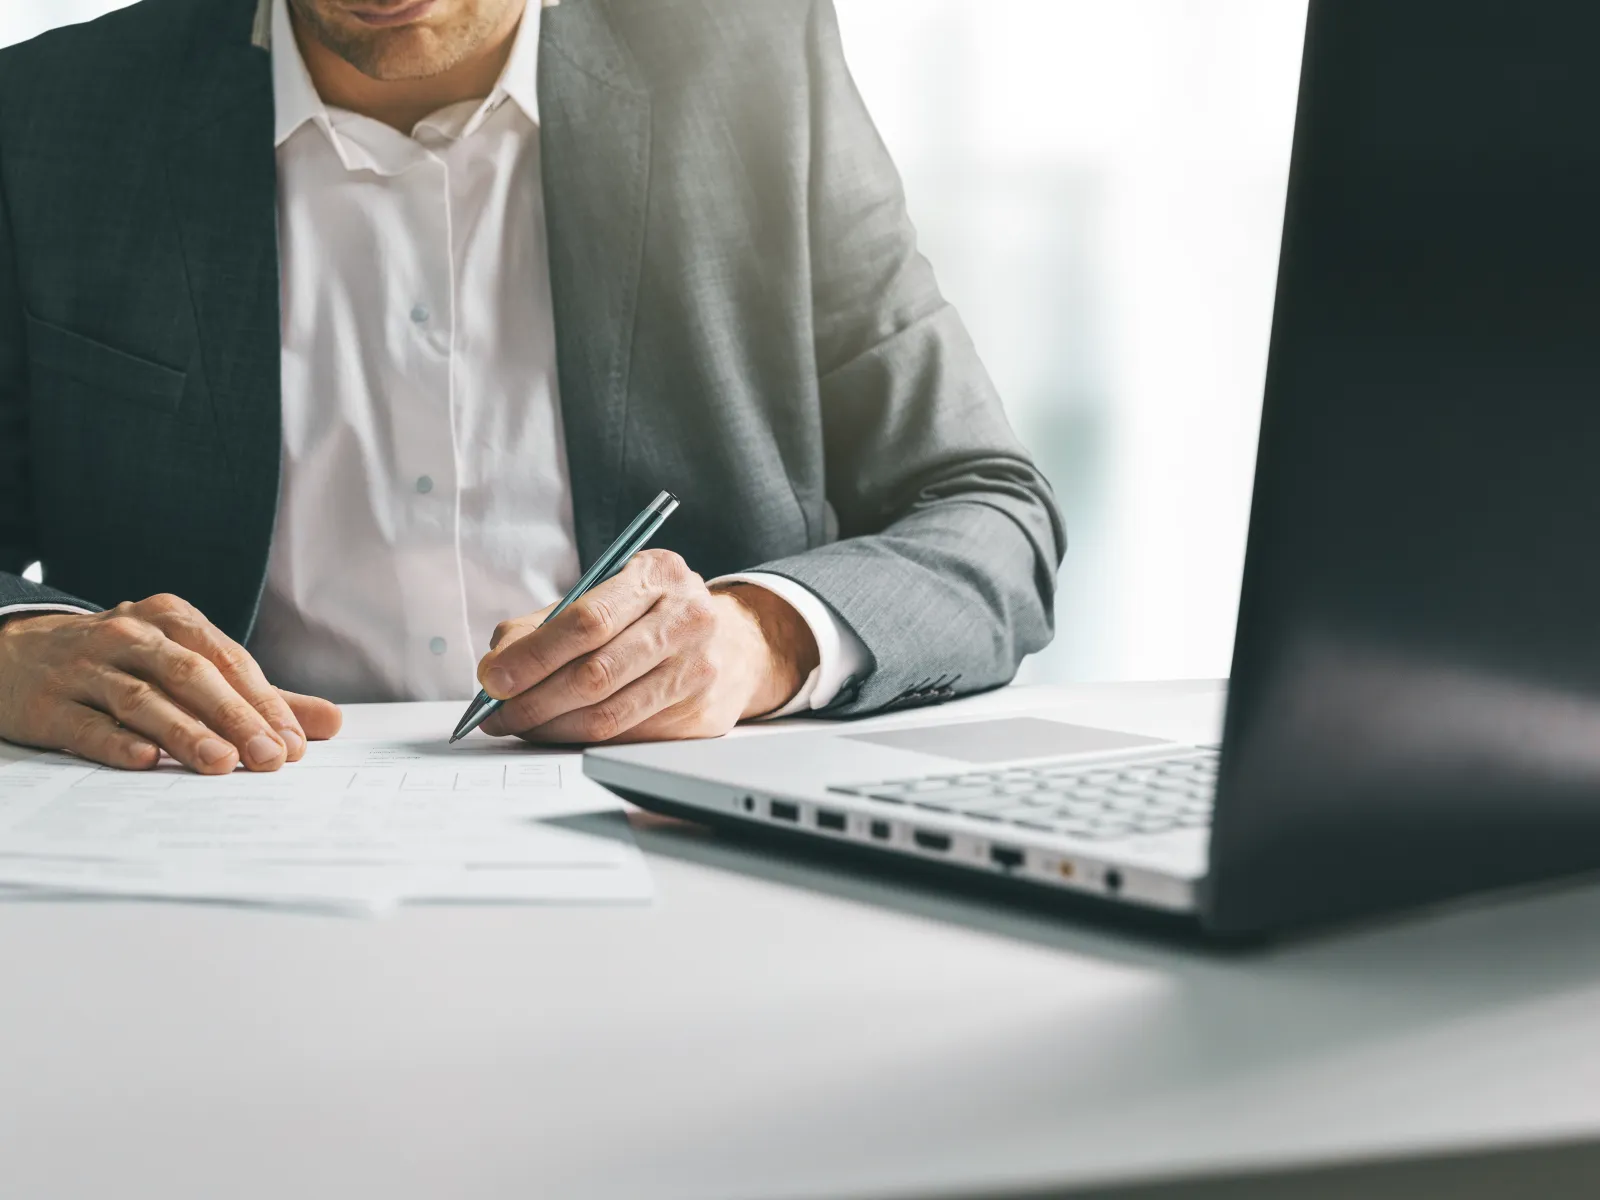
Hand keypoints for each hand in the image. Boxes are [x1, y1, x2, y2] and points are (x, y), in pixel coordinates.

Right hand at [0, 593, 341, 772]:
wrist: (15, 652)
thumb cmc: (123, 662)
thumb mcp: (189, 663)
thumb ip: (260, 695)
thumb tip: (330, 724)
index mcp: (172, 620)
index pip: (229, 661)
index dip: (264, 703)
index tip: (295, 742)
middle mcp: (130, 636)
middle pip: (192, 675)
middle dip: (235, 717)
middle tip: (270, 757)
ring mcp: (86, 668)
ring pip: (143, 698)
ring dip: (185, 732)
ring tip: (222, 763)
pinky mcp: (49, 704)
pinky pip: (87, 724)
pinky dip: (117, 742)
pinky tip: (147, 761)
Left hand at [476, 551, 819, 743]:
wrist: (733, 641)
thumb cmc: (650, 616)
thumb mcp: (606, 596)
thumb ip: (545, 625)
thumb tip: (495, 672)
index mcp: (658, 575)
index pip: (587, 620)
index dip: (533, 656)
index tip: (493, 680)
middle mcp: (688, 618)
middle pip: (597, 673)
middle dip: (534, 700)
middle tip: (497, 714)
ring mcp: (700, 670)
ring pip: (609, 715)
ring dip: (552, 727)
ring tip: (521, 725)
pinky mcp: (703, 716)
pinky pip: (627, 738)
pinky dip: (581, 740)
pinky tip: (559, 732)